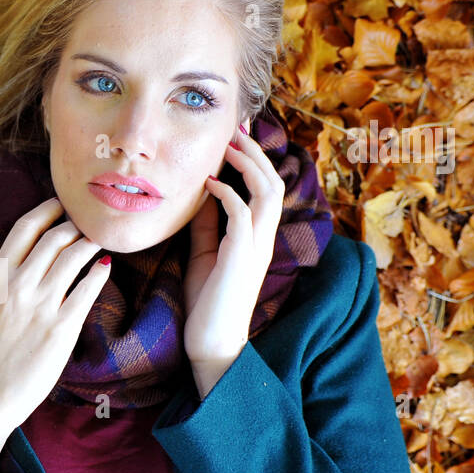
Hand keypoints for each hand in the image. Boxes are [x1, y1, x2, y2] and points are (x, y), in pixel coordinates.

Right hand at [0, 197, 109, 470]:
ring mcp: (40, 305)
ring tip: (97, 243)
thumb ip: (5, 279)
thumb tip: (31, 256)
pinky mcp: (61, 327)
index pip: (24, 229)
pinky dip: (98, 273)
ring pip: (73, 257)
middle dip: (73, 227)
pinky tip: (104, 267)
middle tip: (84, 227)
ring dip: (89, 245)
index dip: (46, 211)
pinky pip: (87, 289)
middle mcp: (18, 286)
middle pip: (53, 239)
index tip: (60, 206)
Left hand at [182, 123, 284, 380]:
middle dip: (255, 152)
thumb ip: (207, 225)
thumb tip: (199, 195)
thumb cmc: (208, 303)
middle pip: (274, 182)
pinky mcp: (241, 257)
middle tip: (234, 129)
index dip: (254, 160)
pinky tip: (208, 183)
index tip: (235, 136)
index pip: (266, 189)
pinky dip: (227, 193)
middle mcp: (264, 239)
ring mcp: (256, 247)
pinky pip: (242, 214)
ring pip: (268, 192)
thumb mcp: (205, 254)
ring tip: (227, 145)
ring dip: (248, 164)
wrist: (213, 343)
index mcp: (257, 238)